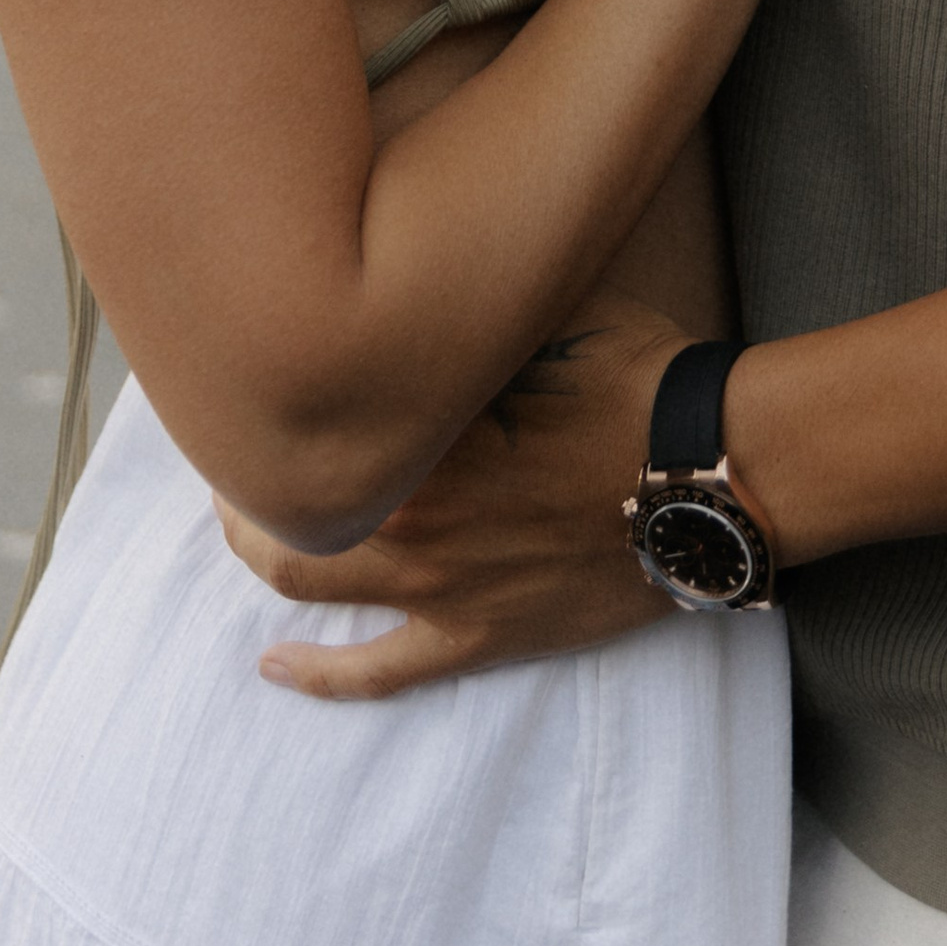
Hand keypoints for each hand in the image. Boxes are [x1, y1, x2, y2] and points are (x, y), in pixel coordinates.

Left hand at [221, 292, 683, 698]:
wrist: (711, 475)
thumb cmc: (631, 382)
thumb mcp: (543, 316)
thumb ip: (465, 310)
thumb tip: (409, 271)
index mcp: (418, 438)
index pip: (305, 415)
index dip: (262, 393)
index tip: (246, 366)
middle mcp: (409, 523)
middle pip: (279, 504)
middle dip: (242, 474)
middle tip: (235, 438)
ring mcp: (437, 591)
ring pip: (305, 583)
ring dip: (262, 549)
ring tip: (240, 521)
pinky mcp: (476, 637)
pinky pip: (380, 671)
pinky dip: (319, 674)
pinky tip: (273, 666)